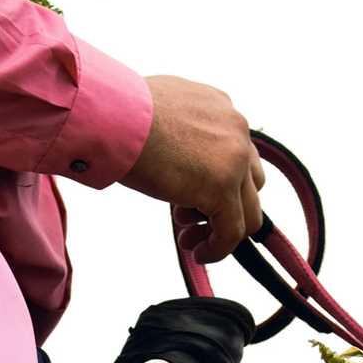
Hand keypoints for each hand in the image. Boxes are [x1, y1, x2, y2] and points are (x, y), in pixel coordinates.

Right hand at [120, 76, 263, 263]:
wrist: (112, 116)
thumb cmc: (118, 114)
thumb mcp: (159, 115)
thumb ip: (179, 134)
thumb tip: (171, 156)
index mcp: (220, 109)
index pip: (236, 154)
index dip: (218, 184)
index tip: (192, 200)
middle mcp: (236, 129)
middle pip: (249, 183)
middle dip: (222, 207)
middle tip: (189, 220)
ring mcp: (234, 159)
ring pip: (248, 210)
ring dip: (219, 229)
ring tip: (188, 238)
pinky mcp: (222, 187)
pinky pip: (232, 231)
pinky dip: (218, 248)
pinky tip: (199, 253)